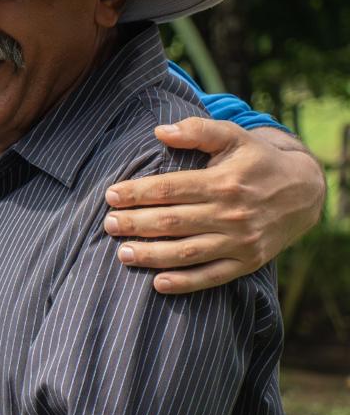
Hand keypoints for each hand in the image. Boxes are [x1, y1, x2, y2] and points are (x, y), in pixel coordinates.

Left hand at [104, 118, 325, 293]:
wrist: (305, 191)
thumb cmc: (257, 160)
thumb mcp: (233, 136)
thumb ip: (197, 131)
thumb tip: (160, 131)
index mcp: (223, 182)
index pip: (171, 189)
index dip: (138, 192)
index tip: (111, 195)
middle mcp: (231, 214)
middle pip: (174, 221)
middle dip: (136, 224)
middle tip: (109, 224)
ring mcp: (240, 241)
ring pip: (188, 252)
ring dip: (153, 255)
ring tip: (123, 254)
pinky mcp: (248, 262)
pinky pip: (213, 276)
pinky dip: (186, 282)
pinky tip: (158, 284)